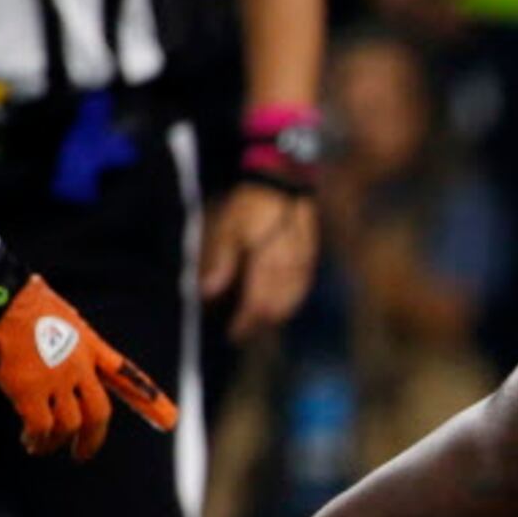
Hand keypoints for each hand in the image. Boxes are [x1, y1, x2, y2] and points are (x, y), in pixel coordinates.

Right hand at [0, 275, 178, 458]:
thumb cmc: (15, 295)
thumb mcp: (55, 310)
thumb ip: (63, 333)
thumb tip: (50, 340)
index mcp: (88, 343)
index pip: (125, 375)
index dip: (149, 400)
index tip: (171, 420)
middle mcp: (78, 365)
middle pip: (99, 413)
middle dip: (93, 439)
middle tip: (82, 455)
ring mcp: (56, 379)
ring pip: (70, 425)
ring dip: (55, 442)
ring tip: (39, 448)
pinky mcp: (28, 390)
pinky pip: (41, 427)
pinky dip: (37, 439)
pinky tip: (30, 442)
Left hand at [202, 185, 319, 340]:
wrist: (285, 181)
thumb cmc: (252, 203)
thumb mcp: (228, 227)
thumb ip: (221, 261)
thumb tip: (207, 292)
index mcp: (267, 267)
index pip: (256, 307)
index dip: (244, 325)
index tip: (232, 335)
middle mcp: (289, 272)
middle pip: (275, 311)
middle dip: (259, 325)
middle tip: (242, 332)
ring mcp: (302, 268)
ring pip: (291, 305)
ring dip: (274, 317)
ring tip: (259, 321)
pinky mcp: (310, 261)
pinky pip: (301, 292)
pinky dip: (290, 304)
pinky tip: (280, 303)